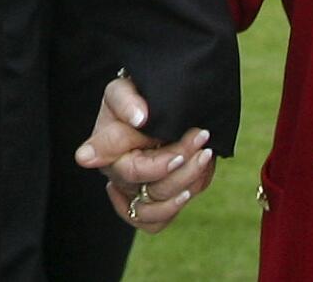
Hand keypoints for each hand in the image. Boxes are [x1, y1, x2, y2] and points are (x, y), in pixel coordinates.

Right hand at [74, 74, 216, 233]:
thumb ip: (126, 101)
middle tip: (201, 134)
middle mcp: (117, 178)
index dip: (155, 168)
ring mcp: (133, 193)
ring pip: (158, 208)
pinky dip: (179, 204)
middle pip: (152, 188)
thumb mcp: (122, 90)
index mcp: (107, 154)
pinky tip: (195, 179)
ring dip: (187, 182)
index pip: (131, 169)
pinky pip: (159, 221)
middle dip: (182, 161)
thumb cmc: (132, 98)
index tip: (178, 158)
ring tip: (205, 154)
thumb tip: (139, 117)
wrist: (151, 107)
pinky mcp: (149, 203)